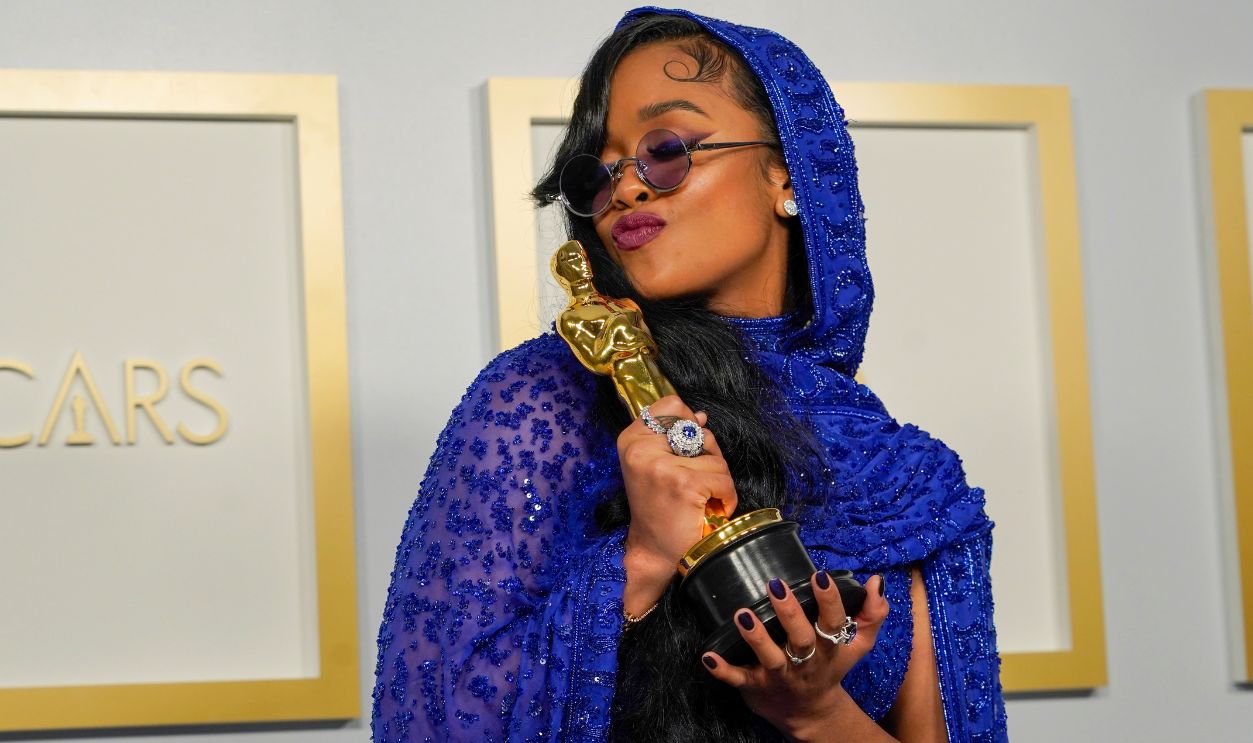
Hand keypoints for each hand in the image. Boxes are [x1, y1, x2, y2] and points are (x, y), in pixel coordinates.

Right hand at [619, 395, 738, 613]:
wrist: (655, 551)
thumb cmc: (659, 508)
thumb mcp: (656, 464)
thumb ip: (675, 436)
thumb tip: (701, 416)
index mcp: (630, 440)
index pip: (672, 405)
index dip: (688, 425)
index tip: (684, 451)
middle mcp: (641, 449)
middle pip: (700, 431)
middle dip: (707, 457)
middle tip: (693, 483)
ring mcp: (662, 466)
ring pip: (715, 457)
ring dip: (717, 480)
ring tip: (700, 499)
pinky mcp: (684, 484)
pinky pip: (723, 479)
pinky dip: (726, 497)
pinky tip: (711, 508)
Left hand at [702, 572, 890, 741]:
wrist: (809, 714)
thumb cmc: (829, 668)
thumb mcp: (856, 645)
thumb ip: (871, 614)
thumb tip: (876, 583)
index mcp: (828, 648)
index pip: (833, 622)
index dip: (829, 600)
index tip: (820, 576)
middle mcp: (804, 662)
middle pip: (800, 639)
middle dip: (789, 613)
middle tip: (775, 586)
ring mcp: (778, 676)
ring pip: (769, 658)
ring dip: (756, 637)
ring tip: (742, 614)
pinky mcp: (754, 686)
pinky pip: (737, 679)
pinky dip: (722, 670)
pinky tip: (708, 656)